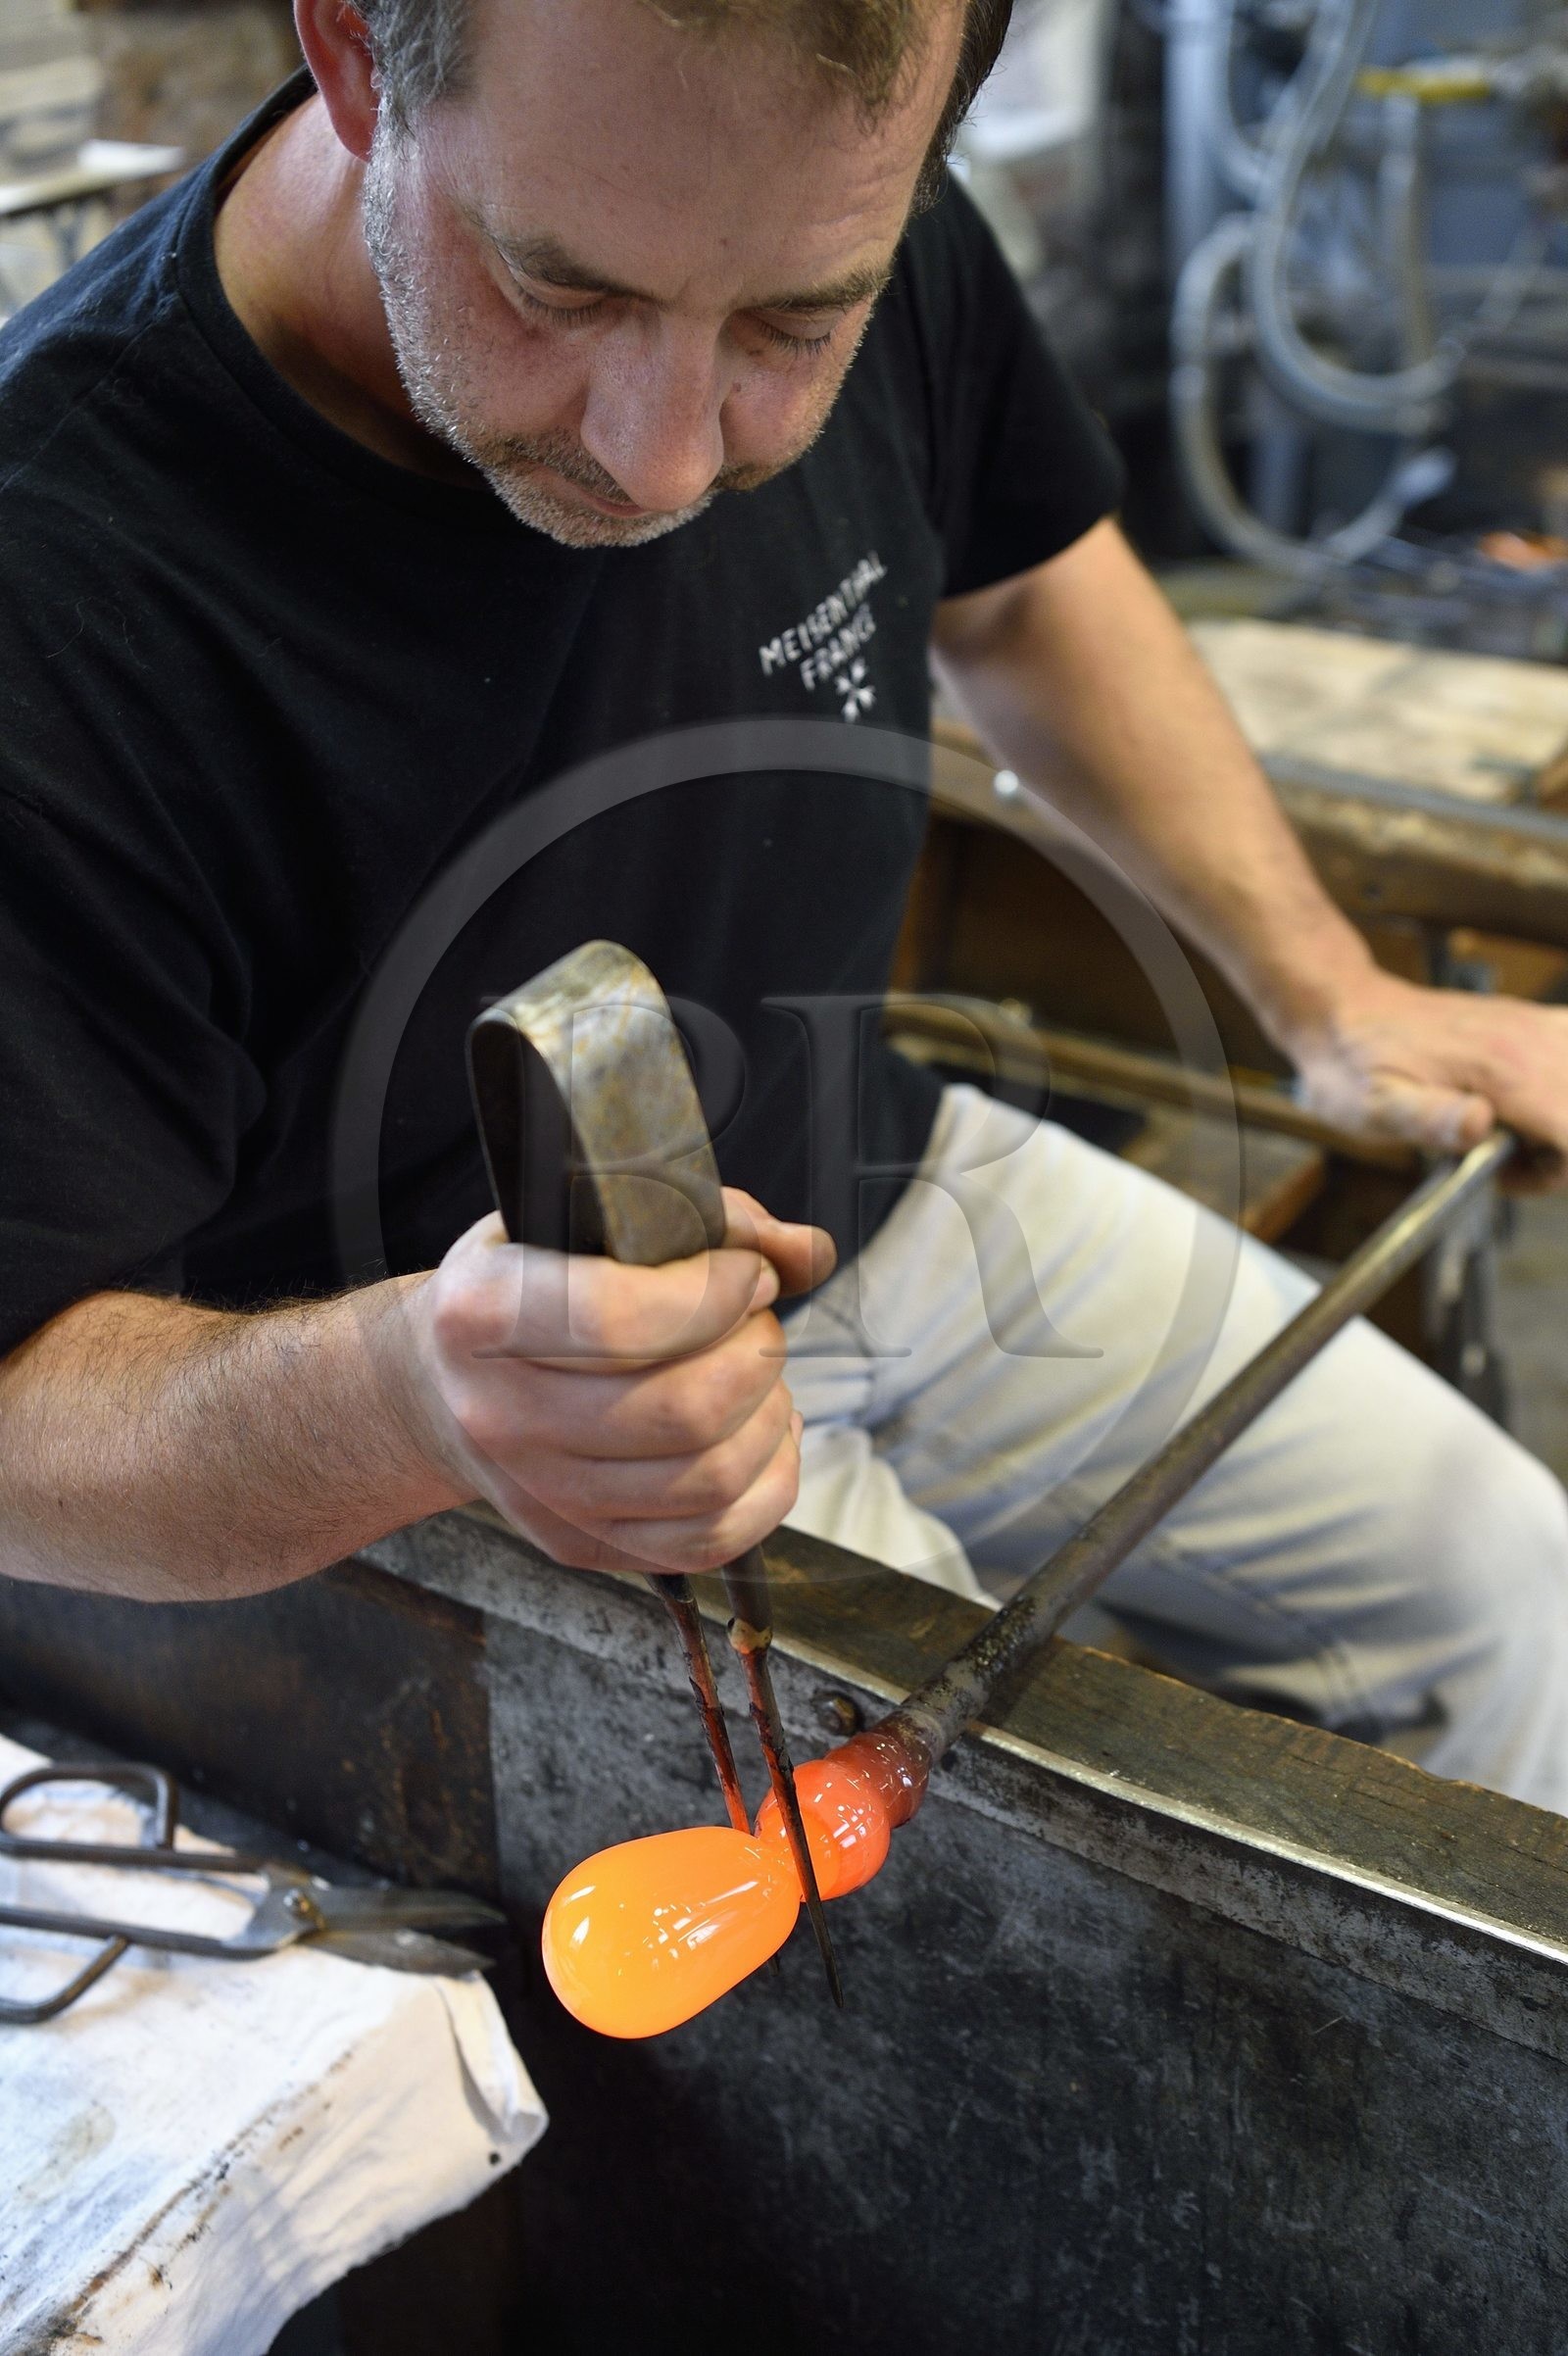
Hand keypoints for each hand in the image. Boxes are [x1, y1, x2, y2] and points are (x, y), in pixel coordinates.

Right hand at [404, 1189, 833, 1574]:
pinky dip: (769, 1485)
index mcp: (485, 1314)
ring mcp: (541, 1494)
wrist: (441, 1386)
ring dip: (770, 1416)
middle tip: (757, 1322)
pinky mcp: (580, 1543)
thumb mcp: (584, 1217)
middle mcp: (502, 1416)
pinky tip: (762, 1434)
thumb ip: (704, 1216)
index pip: (618, 1320)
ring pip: (710, 1480)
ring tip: (758, 1375)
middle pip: (682, 1411)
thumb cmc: (527, 1284)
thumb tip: (807, 1252)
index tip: (748, 1274)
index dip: (714, 1295)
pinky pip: (710, 1539)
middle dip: (756, 1355)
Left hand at [1289, 969, 1567, 1184]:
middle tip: (1499, 1156)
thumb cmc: (1354, 1064)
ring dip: (1561, 1122)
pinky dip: (1561, 1090)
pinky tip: (1524, 1104)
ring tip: (1508, 1132)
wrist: (1344, 1012)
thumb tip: (1479, 1124)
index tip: (1505, 1175)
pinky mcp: (1531, 1023)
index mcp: (1501, 1067)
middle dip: (1558, 1152)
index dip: (1553, 1172)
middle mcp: (1531, 1039)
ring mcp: (1535, 1025)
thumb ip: (1430, 1118)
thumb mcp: (1375, 1107)